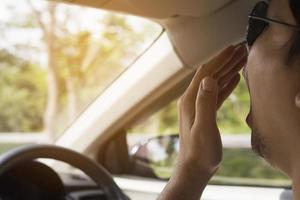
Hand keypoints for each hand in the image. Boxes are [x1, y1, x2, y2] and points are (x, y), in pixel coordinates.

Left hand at [176, 44, 247, 178]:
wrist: (194, 168)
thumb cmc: (199, 152)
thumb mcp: (204, 128)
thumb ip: (206, 103)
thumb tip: (209, 79)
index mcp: (190, 100)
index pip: (205, 72)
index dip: (219, 59)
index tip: (233, 48)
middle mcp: (191, 100)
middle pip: (210, 74)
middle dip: (225, 61)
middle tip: (241, 49)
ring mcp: (197, 106)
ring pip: (214, 82)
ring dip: (227, 71)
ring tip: (241, 60)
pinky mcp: (204, 113)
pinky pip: (216, 94)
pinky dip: (225, 84)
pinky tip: (234, 79)